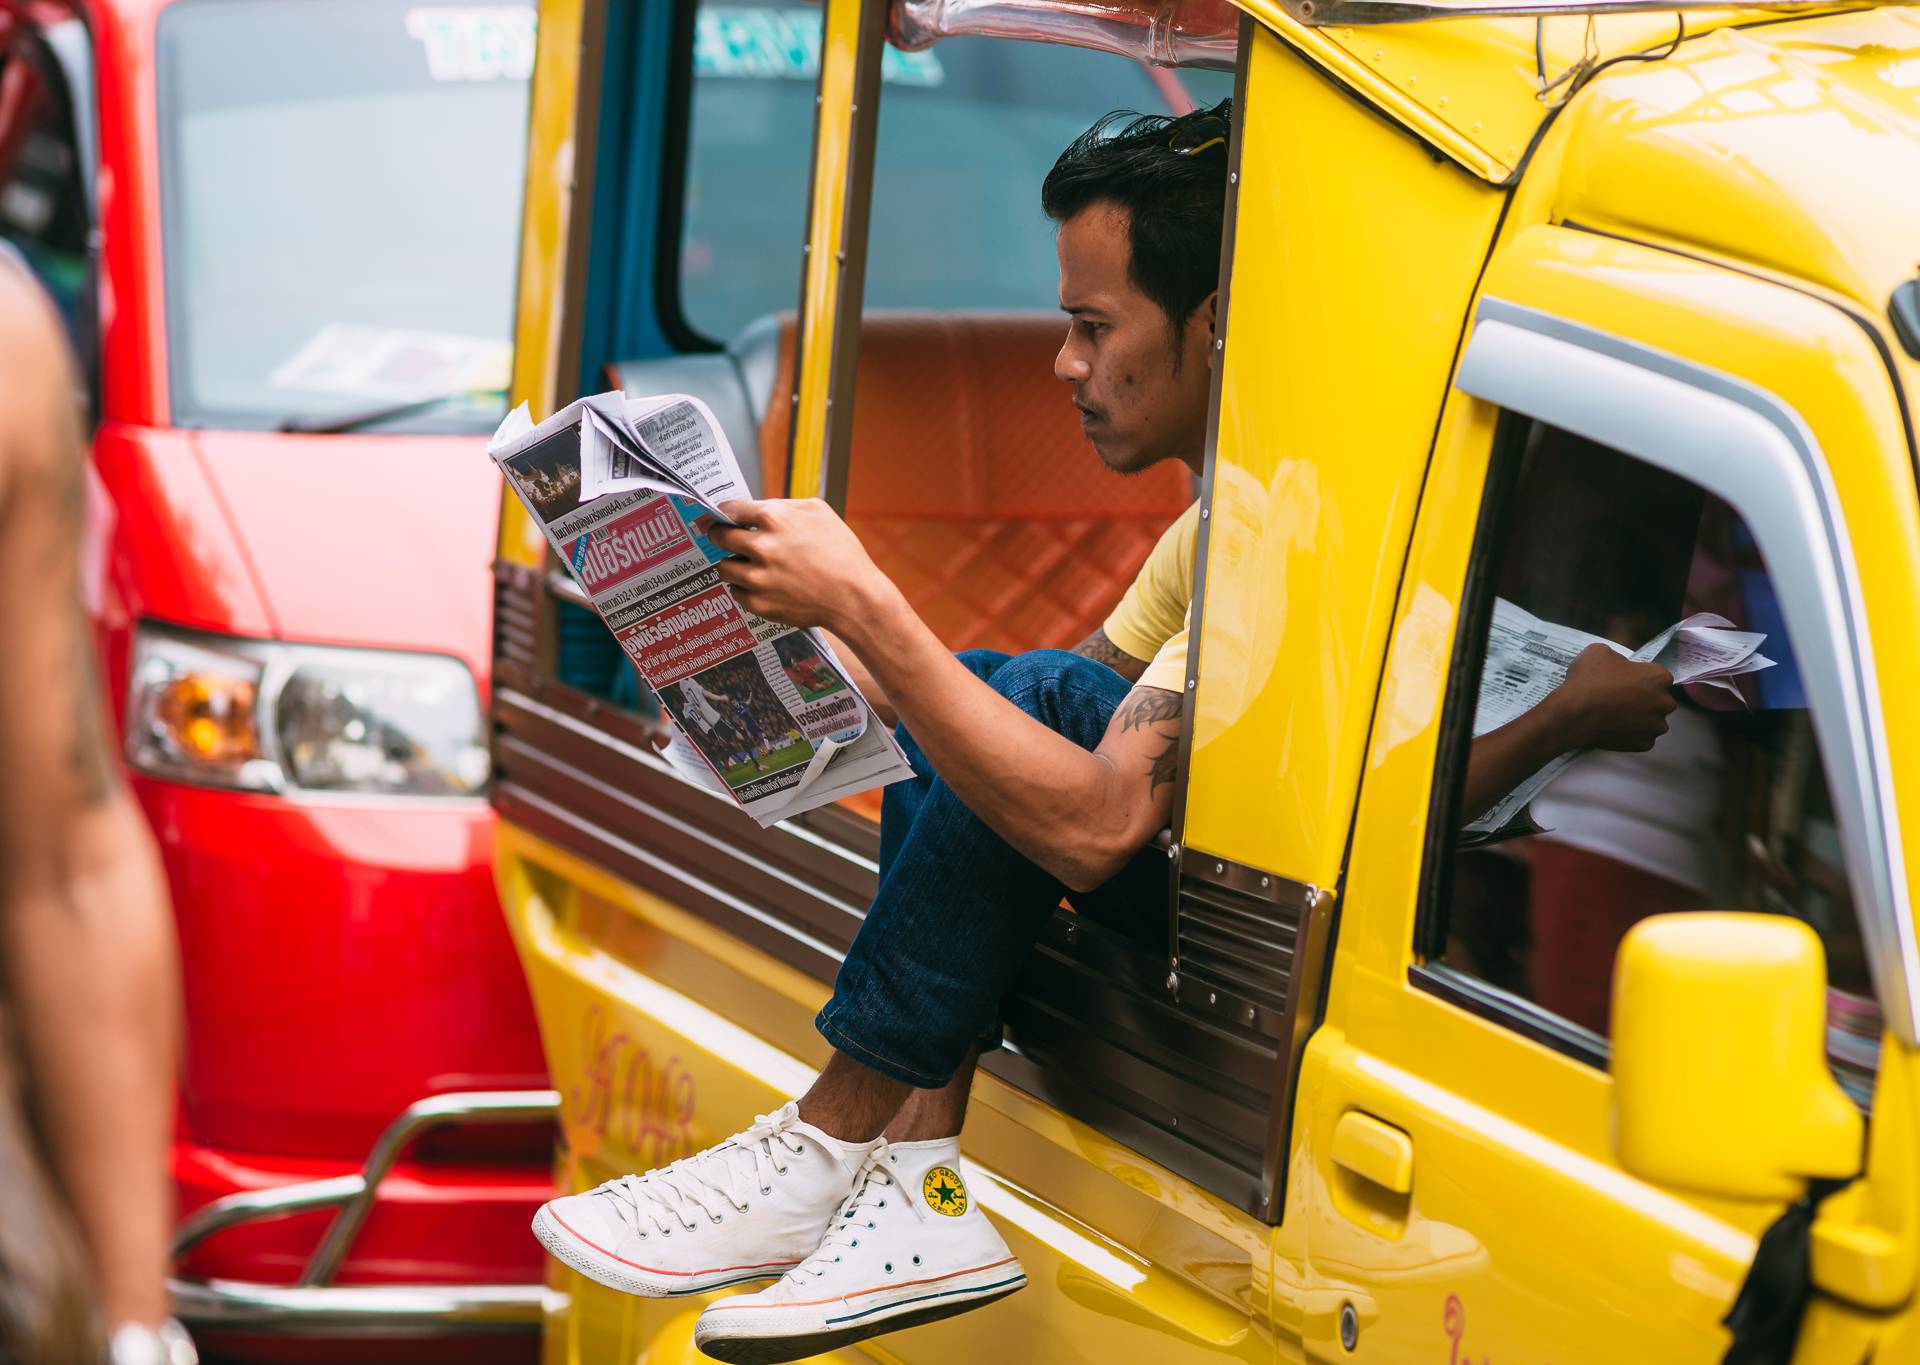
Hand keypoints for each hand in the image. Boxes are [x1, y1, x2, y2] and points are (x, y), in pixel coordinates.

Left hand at [710, 498, 892, 632]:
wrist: (854, 597)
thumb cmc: (842, 552)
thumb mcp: (819, 511)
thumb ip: (784, 505)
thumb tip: (759, 508)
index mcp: (773, 518)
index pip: (730, 509)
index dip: (726, 512)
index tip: (724, 516)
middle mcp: (760, 547)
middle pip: (719, 537)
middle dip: (721, 535)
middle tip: (725, 538)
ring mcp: (757, 578)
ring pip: (724, 567)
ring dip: (733, 563)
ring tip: (747, 565)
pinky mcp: (759, 603)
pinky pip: (736, 592)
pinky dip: (745, 588)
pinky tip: (762, 585)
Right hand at [1549, 643, 1676, 751]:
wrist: (1574, 714)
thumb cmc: (1588, 681)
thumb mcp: (1598, 651)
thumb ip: (1617, 656)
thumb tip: (1618, 663)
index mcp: (1659, 676)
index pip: (1658, 676)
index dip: (1641, 678)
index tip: (1626, 681)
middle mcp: (1665, 702)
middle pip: (1659, 699)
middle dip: (1645, 699)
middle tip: (1621, 699)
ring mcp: (1656, 725)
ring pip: (1652, 720)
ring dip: (1640, 718)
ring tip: (1616, 715)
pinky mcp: (1644, 744)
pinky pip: (1642, 738)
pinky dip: (1631, 735)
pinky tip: (1615, 728)